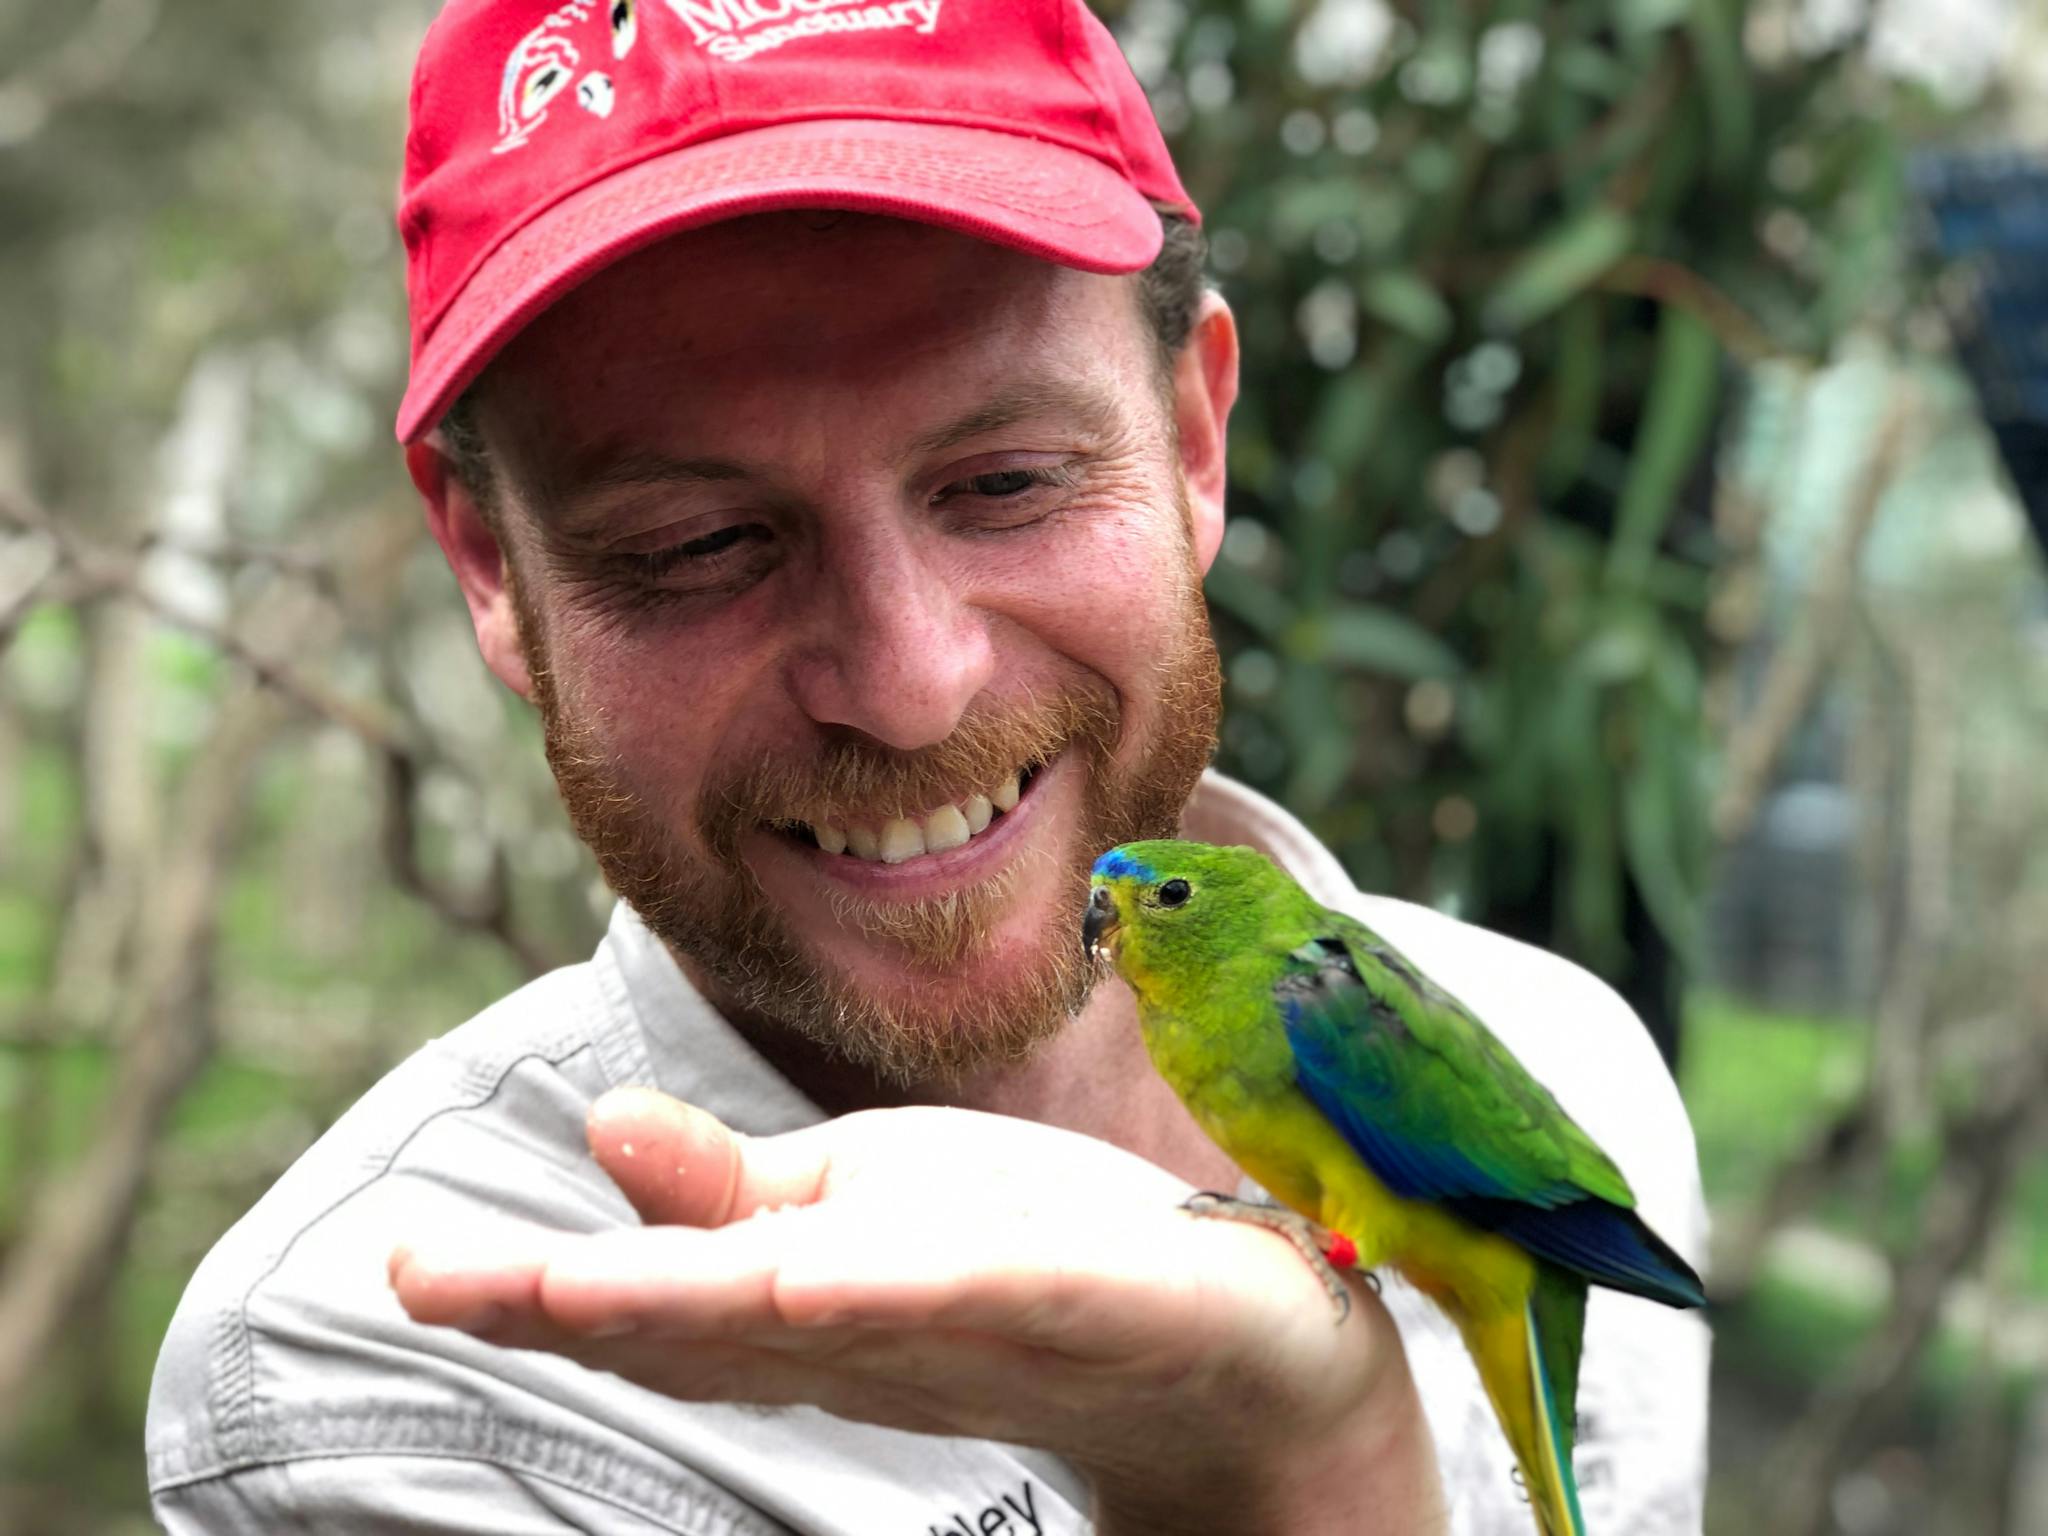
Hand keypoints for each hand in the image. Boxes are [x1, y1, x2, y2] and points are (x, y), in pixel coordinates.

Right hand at [389, 1088, 1444, 1534]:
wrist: (1224, 1333)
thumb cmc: (1023, 1256)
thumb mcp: (866, 1203)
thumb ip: (733, 1192)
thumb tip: (597, 1129)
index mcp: (807, 1305)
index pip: (654, 1302)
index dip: (528, 1291)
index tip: (402, 1264)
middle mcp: (867, 1332)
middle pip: (705, 1323)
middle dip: (572, 1307)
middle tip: (432, 1282)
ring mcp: (974, 1323)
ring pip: (816, 1319)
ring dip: (694, 1305)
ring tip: (572, 1289)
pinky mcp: (1082, 1294)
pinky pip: (982, 1296)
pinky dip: (898, 1288)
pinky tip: (817, 1268)